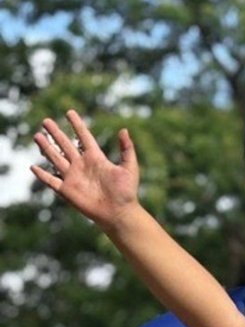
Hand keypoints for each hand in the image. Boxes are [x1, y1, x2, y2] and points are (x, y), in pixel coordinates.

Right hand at [31, 109, 139, 230]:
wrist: (119, 213)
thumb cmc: (126, 192)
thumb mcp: (129, 167)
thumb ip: (127, 149)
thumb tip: (124, 130)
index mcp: (96, 158)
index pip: (84, 137)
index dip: (77, 125)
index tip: (69, 112)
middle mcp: (82, 165)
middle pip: (66, 145)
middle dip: (56, 133)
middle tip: (46, 121)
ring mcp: (73, 177)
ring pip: (55, 159)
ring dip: (46, 148)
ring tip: (37, 136)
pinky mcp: (67, 190)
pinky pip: (51, 181)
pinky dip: (42, 175)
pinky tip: (33, 167)